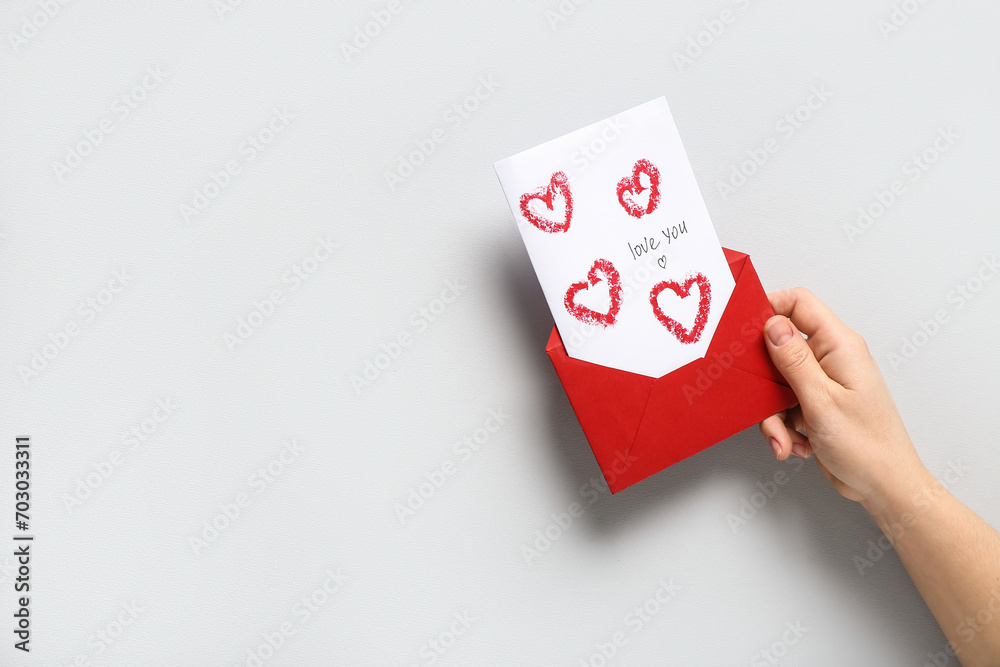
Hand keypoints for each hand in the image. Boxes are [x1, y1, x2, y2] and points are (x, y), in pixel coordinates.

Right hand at [758, 288, 925, 502]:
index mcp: (839, 346)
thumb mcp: (821, 400)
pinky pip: (784, 404)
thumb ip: (794, 360)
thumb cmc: (867, 446)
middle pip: (780, 347)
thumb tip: (772, 324)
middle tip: (761, 401)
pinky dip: (783, 426)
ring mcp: (824, 382)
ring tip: (786, 438)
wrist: (884, 486)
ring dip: (773, 413)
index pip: (799, 303)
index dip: (769, 309)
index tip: (743, 331)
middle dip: (765, 380)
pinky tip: (796, 444)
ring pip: (777, 382)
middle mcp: (831, 359)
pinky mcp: (816, 404)